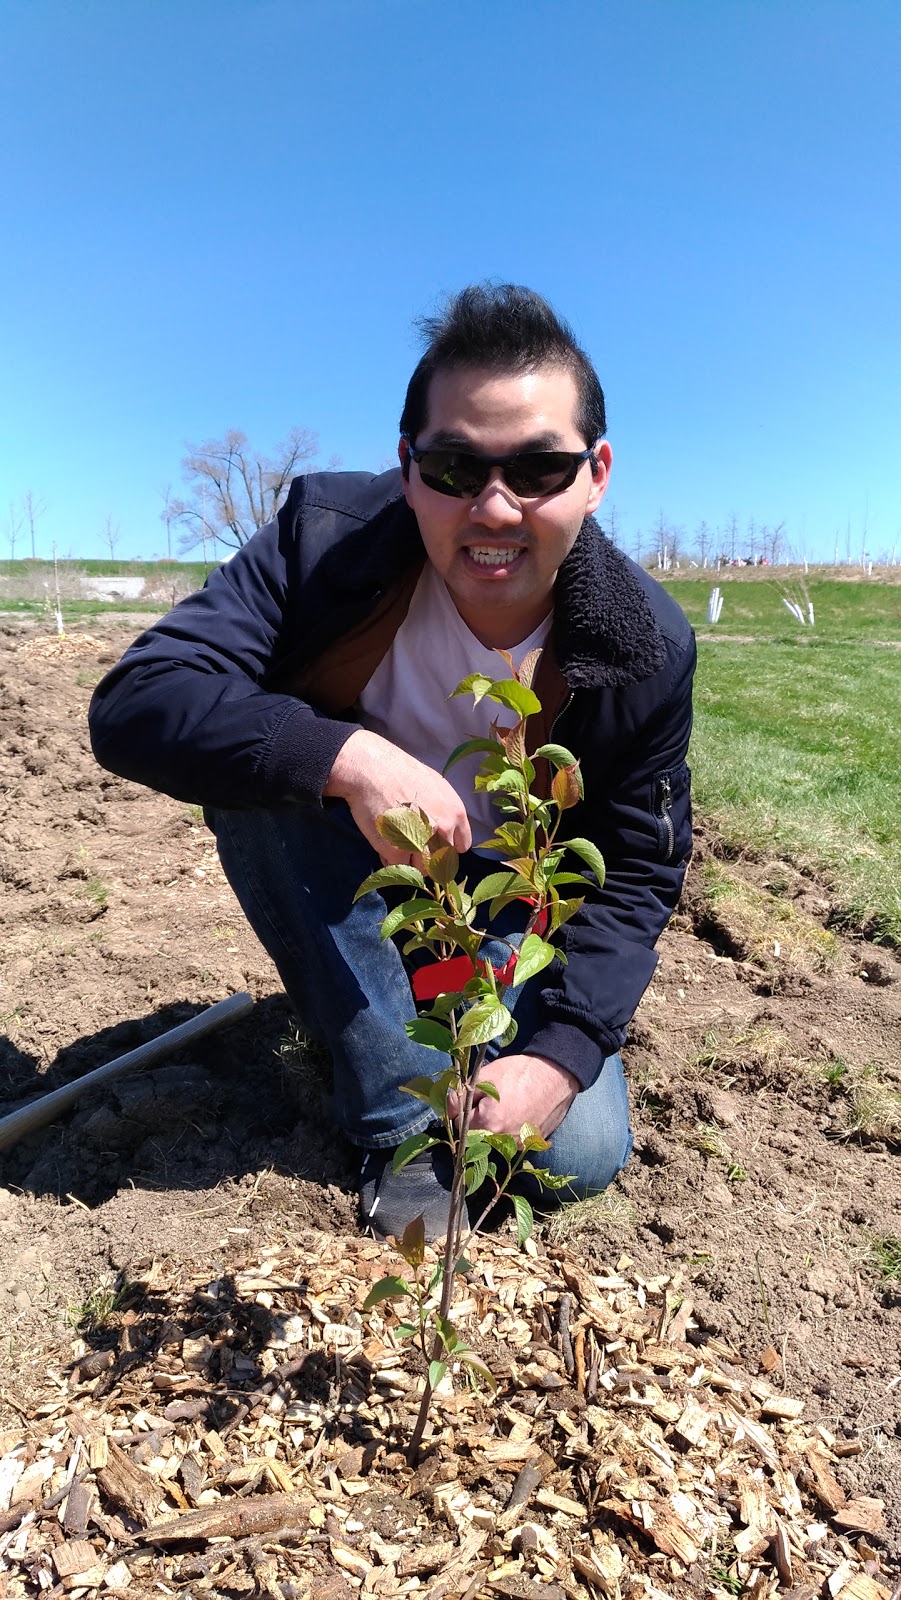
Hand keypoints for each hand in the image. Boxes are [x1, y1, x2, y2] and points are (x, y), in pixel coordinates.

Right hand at [324, 729, 471, 864]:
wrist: (371, 769)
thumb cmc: (401, 773)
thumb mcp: (436, 787)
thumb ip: (445, 812)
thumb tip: (446, 831)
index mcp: (455, 814)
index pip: (459, 847)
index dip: (444, 846)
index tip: (432, 843)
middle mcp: (443, 829)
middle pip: (441, 861)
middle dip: (427, 857)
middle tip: (410, 845)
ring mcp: (422, 841)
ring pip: (422, 869)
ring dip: (409, 861)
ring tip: (395, 841)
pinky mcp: (398, 850)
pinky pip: (398, 867)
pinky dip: (389, 859)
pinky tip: (383, 841)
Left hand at [448, 1054, 578, 1139]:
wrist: (556, 1075)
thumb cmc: (519, 1072)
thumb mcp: (486, 1076)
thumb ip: (463, 1093)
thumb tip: (450, 1104)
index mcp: (488, 1123)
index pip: (460, 1125)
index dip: (463, 1109)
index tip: (472, 1098)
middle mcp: (502, 1140)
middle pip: (476, 1135)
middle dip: (477, 1119)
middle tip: (490, 1100)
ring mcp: (518, 1144)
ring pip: (494, 1139)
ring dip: (494, 1126)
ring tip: (506, 1105)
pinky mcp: (530, 1144)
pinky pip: (511, 1141)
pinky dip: (509, 1129)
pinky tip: (517, 1113)